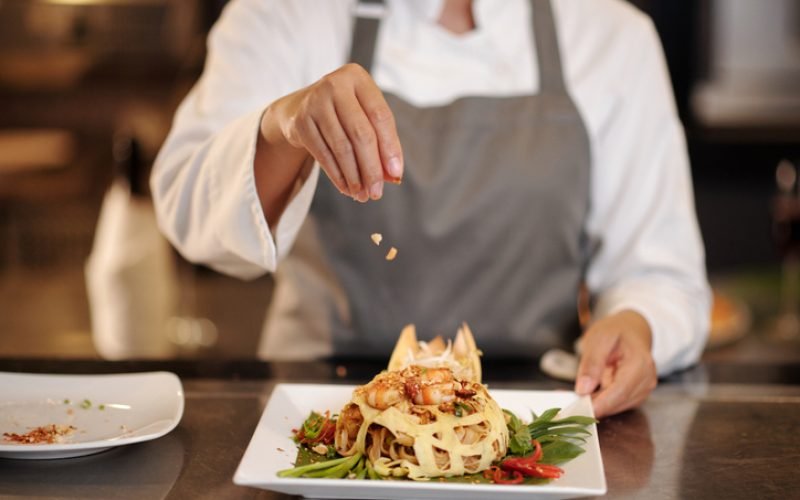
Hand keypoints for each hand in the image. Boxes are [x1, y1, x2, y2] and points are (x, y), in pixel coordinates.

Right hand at [261, 63, 402, 201]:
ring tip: (362, 195)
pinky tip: (346, 188)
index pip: (381, 117)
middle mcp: (335, 85)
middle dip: (371, 168)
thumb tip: (393, 177)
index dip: (390, 147)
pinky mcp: (300, 121)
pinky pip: (323, 155)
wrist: (301, 107)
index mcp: (358, 78)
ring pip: (342, 147)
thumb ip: (381, 142)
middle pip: (361, 133)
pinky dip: (337, 176)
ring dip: (354, 176)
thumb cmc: (344, 113)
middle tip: (376, 193)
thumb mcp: (364, 117)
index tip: (396, 174)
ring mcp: (315, 102)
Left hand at [574, 310, 656, 417]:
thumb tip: (583, 389)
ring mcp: (644, 388)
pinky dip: (603, 402)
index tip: (581, 409)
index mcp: (640, 362)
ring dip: (599, 405)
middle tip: (573, 405)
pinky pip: (618, 404)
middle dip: (597, 405)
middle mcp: (647, 379)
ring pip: (619, 406)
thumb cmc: (616, 331)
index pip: (621, 390)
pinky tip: (590, 396)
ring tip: (579, 397)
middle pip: (620, 401)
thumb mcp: (598, 338)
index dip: (601, 403)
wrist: (631, 329)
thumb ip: (591, 363)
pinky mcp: (637, 394)